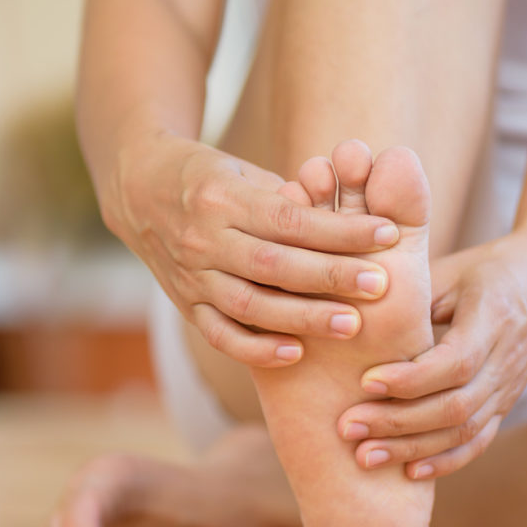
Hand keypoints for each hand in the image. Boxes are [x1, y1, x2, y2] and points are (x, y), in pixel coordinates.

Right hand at [100, 131, 401, 366]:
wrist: (138, 191)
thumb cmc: (209, 177)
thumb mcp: (244, 171)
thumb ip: (288, 199)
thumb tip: (346, 215)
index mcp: (222, 198)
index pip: (290, 219)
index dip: (340, 230)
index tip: (388, 234)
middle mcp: (204, 240)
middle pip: (274, 264)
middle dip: (331, 276)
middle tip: (381, 285)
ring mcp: (192, 276)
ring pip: (250, 303)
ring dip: (303, 317)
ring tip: (351, 324)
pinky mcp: (186, 305)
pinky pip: (220, 334)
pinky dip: (255, 348)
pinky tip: (295, 354)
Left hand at [337, 233, 526, 477]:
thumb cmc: (484, 270)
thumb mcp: (449, 270)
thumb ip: (412, 297)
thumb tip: (356, 321)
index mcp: (494, 318)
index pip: (455, 363)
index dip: (410, 379)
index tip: (364, 381)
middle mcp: (507, 360)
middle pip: (456, 406)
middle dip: (398, 422)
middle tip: (347, 427)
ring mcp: (509, 388)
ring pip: (464, 431)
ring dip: (412, 448)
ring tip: (364, 455)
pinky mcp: (505, 404)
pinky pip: (478, 442)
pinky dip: (444, 461)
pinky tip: (409, 472)